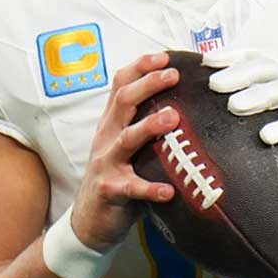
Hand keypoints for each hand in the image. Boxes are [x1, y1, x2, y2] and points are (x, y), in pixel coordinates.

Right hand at [69, 52, 181, 251]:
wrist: (90, 221)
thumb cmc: (118, 178)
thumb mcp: (127, 147)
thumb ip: (147, 126)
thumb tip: (187, 106)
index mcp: (112, 123)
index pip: (120, 84)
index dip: (140, 67)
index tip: (164, 56)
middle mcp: (107, 137)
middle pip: (123, 102)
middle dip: (148, 85)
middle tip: (173, 76)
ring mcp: (107, 163)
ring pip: (126, 139)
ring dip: (149, 127)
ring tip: (172, 119)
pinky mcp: (110, 190)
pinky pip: (132, 187)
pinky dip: (151, 188)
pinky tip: (169, 190)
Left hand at [204, 48, 277, 200]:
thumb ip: (263, 100)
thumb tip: (219, 100)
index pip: (262, 56)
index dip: (234, 55)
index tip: (206, 60)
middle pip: (271, 68)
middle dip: (240, 73)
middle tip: (213, 84)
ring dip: (259, 95)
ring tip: (233, 105)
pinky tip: (265, 135)